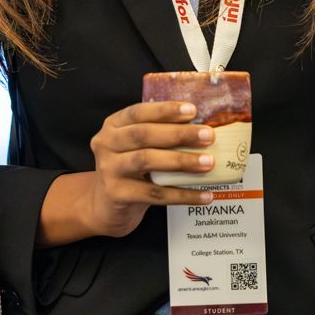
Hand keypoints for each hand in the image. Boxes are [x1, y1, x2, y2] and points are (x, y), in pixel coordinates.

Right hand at [75, 101, 219, 238]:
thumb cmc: (130, 170)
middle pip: (143, 135)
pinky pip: (154, 194)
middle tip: (208, 136)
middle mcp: (106, 144)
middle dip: (179, 134)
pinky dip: (182, 195)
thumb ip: (160, 135)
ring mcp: (109, 169)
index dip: (165, 110)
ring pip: (146, 160)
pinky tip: (204, 196)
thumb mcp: (137, 147)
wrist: (105, 204)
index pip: (138, 112)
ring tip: (208, 163)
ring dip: (181, 161)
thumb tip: (203, 129)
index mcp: (113, 125)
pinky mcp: (116, 194)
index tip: (193, 111)